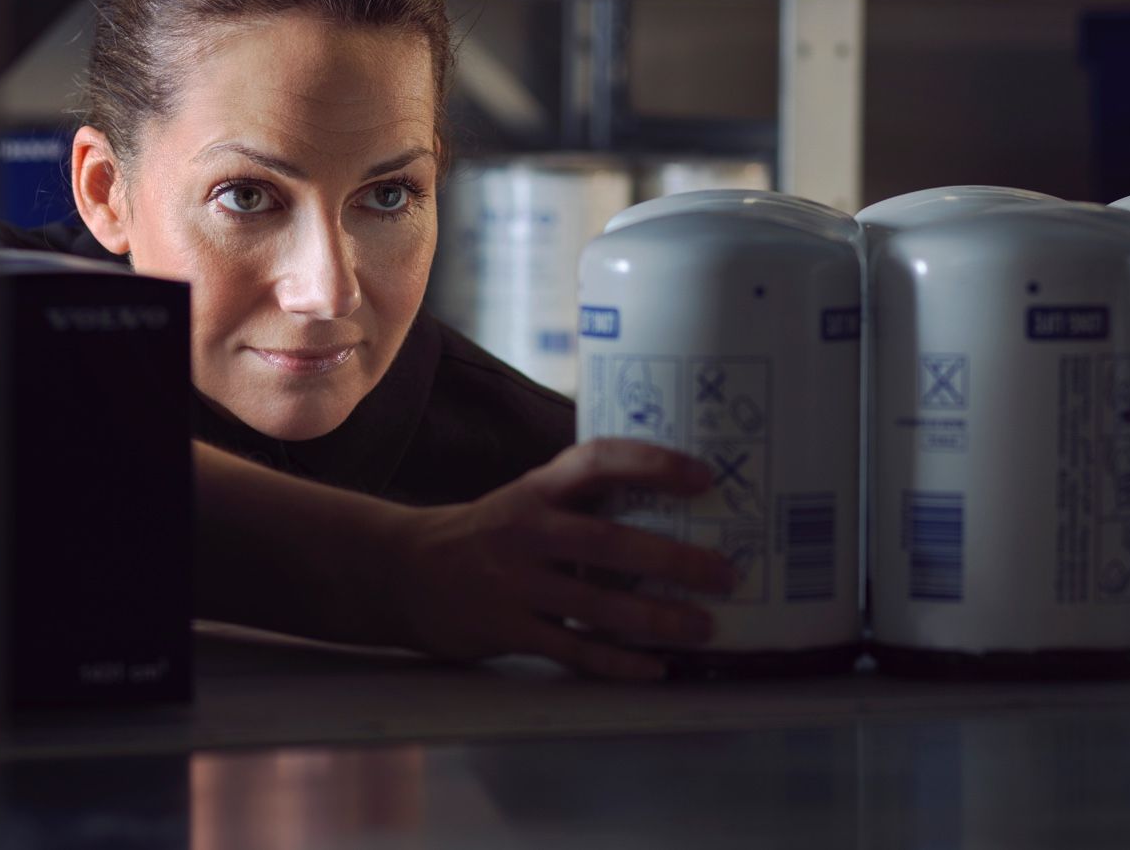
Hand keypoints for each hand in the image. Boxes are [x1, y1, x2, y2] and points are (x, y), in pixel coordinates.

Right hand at [384, 439, 735, 680]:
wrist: (404, 571)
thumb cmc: (487, 534)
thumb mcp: (526, 501)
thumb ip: (580, 501)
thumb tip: (671, 510)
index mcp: (538, 490)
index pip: (598, 461)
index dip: (653, 464)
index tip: (704, 476)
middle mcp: (527, 530)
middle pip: (608, 543)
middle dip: (674, 560)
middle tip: (725, 573)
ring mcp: (515, 582)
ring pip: (598, 605)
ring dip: (658, 619)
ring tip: (704, 628)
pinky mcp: (506, 629)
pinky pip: (574, 650)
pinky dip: (619, 662)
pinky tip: (656, 668)